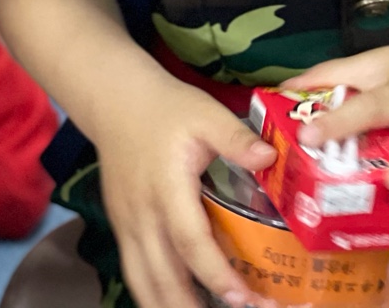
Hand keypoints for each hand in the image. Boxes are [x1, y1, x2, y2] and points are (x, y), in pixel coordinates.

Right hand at [93, 76, 276, 307]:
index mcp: (167, 189)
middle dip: (194, 307)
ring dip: (171, 306)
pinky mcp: (120, 227)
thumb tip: (271, 157)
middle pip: (163, 278)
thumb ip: (236, 138)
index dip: (216, 275)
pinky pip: (134, 272)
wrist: (116, 101)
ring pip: (144, 282)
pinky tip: (175, 301)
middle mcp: (142, 215)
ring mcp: (127, 225)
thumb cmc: (166, 107)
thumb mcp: (205, 113)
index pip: (191, 243)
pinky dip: (153, 293)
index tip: (243, 298)